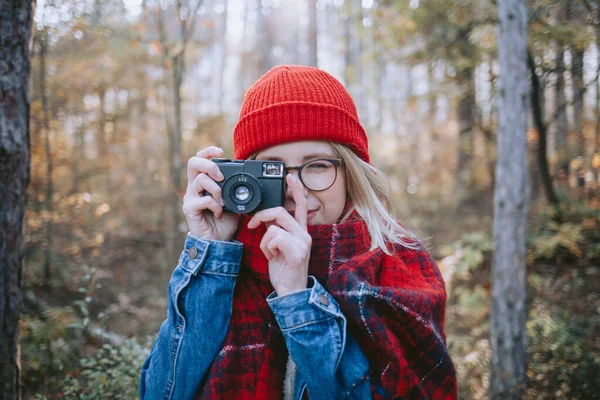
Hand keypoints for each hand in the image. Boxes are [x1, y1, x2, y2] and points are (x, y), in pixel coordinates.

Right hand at [182, 146, 239, 241]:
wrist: (218, 241)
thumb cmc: (224, 222)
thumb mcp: (233, 201)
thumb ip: (234, 189)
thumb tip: (246, 178)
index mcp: (203, 182)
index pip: (199, 159)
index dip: (207, 151)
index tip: (220, 151)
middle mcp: (194, 187)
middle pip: (193, 163)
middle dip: (209, 165)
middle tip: (220, 176)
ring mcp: (191, 197)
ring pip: (200, 180)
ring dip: (216, 189)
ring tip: (222, 201)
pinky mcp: (190, 209)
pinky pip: (202, 199)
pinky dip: (214, 205)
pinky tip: (219, 212)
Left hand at [248, 174, 311, 295]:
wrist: (291, 292)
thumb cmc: (284, 270)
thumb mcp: (277, 246)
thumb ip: (274, 230)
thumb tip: (264, 217)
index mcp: (300, 231)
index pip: (300, 205)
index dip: (295, 189)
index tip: (290, 176)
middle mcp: (304, 234)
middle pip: (281, 211)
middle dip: (262, 215)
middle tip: (252, 224)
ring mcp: (302, 243)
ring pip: (274, 226)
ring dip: (264, 240)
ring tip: (269, 252)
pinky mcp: (297, 252)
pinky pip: (275, 238)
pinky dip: (267, 247)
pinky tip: (272, 258)